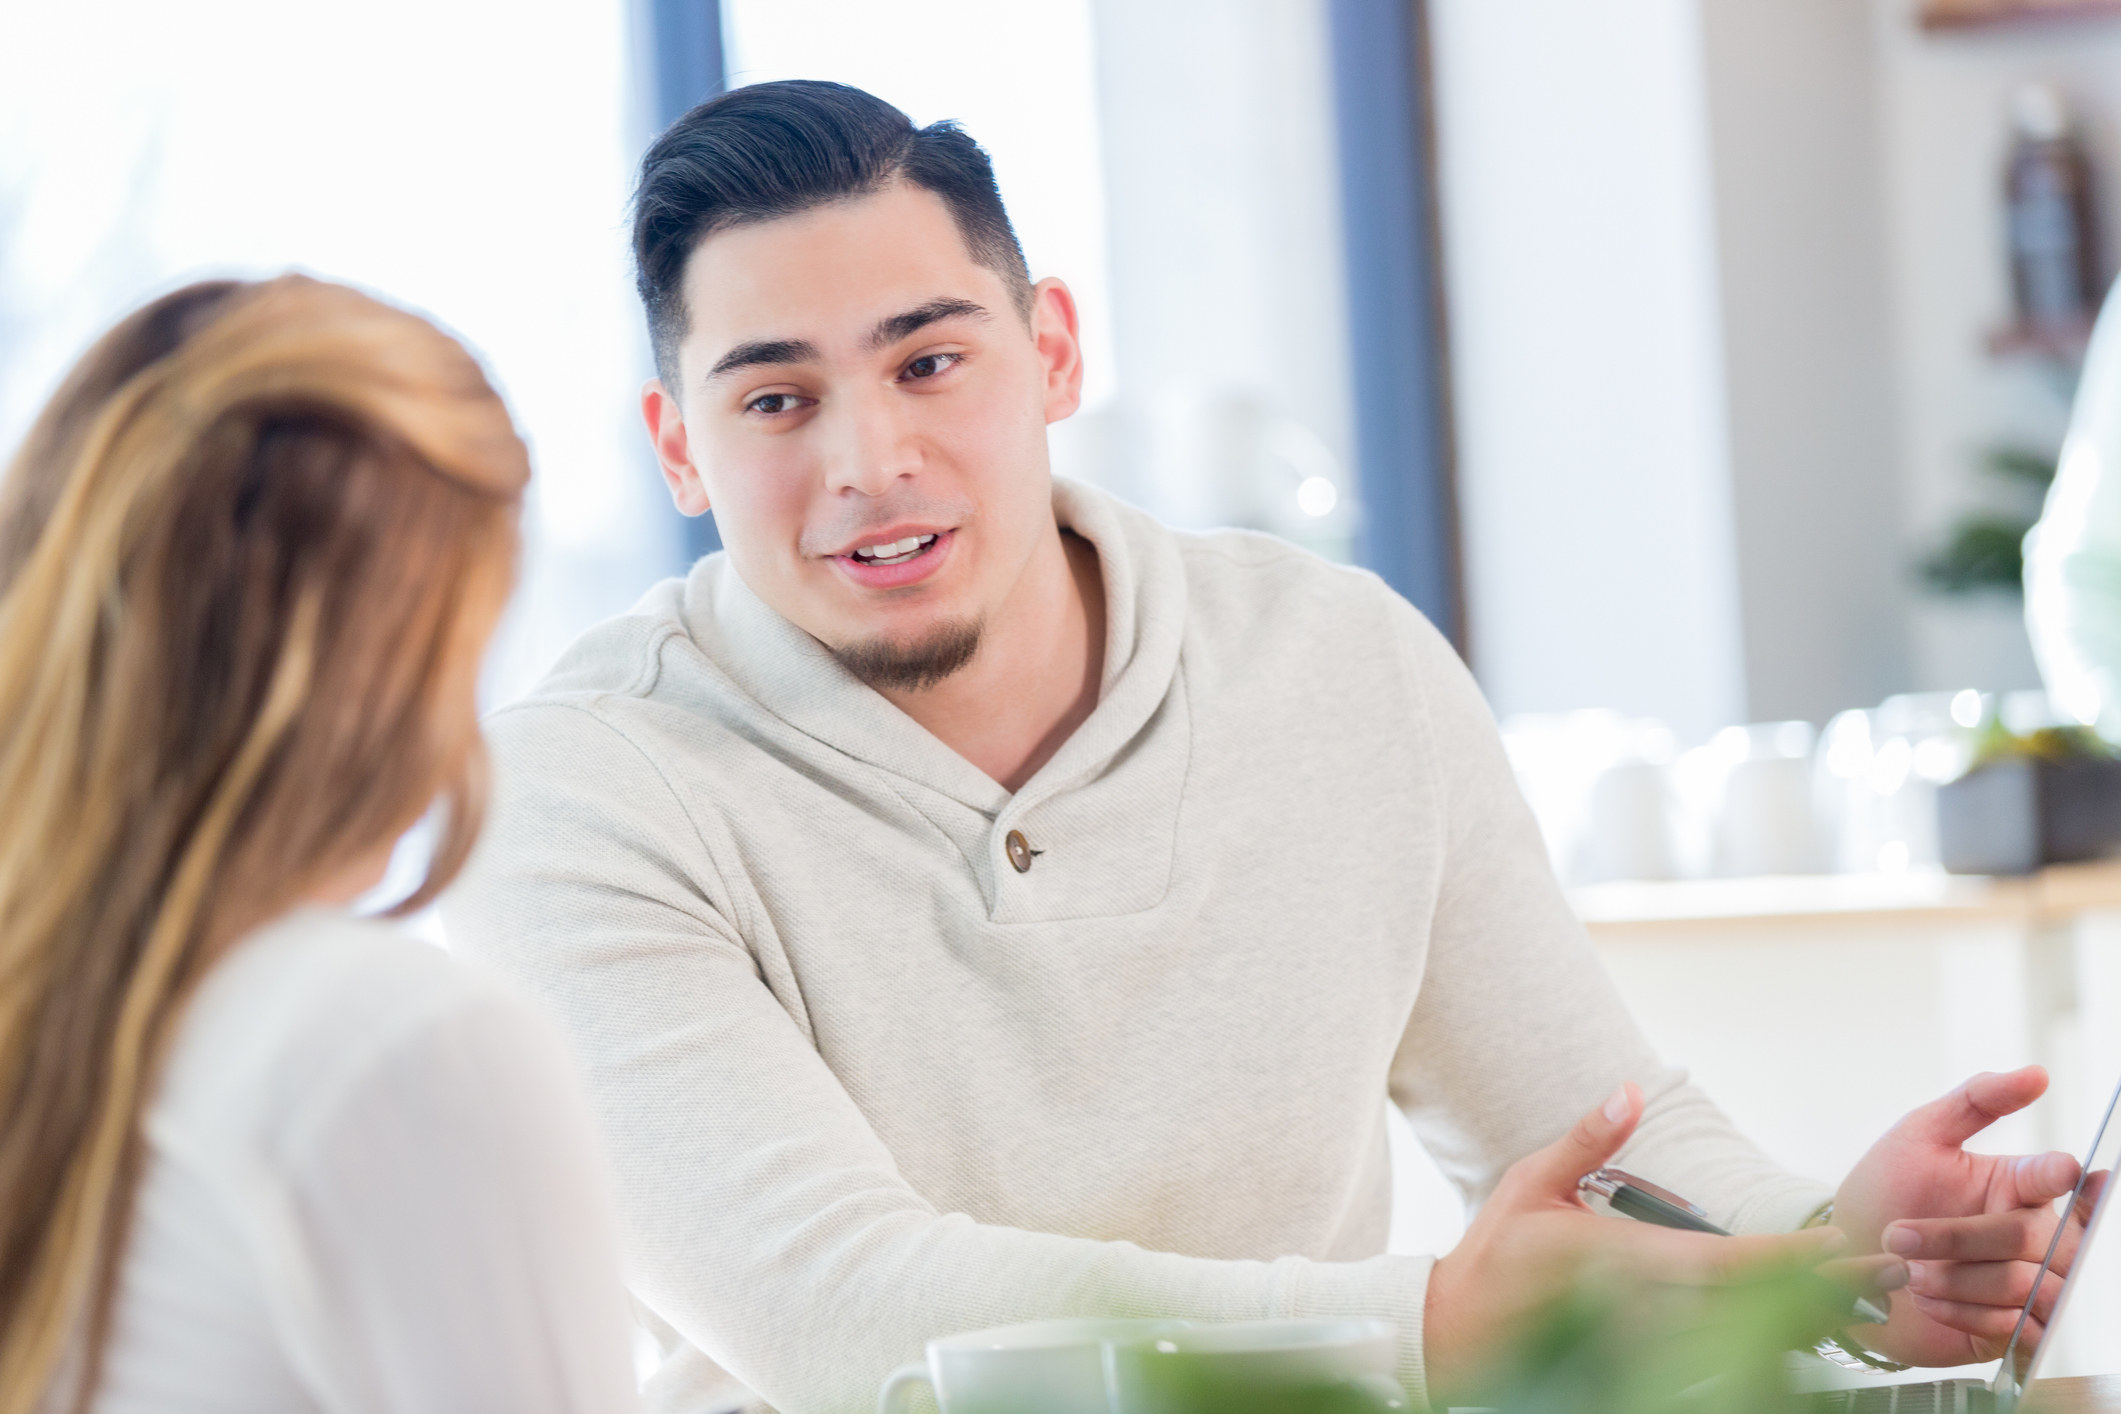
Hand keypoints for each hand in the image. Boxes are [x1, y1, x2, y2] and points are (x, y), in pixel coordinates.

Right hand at [1424, 1082, 1889, 1403]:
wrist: (1456, 1332)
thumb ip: (1585, 1138)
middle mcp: (1646, 1306)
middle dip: (1819, 1289)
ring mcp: (1647, 1340)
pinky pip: (1714, 1356)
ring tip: (1865, 1299)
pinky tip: (1802, 1331)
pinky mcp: (1642, 1362)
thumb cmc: (1493, 1255)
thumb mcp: (1531, 1182)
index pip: (1723, 1261)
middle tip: (1886, 1273)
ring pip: (1741, 1336)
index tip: (1838, 1249)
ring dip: (1805, 1318)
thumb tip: (1628, 1089)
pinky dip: (1762, 1344)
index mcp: (1624, 1258)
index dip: (1787, 1258)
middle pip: (1752, 1304)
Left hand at [1832, 1067, 2084, 1365]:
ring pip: (2022, 1286)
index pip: (2052, 1178)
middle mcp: (2032, 1235)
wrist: (1846, 1262)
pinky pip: (2012, 1327)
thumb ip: (1973, 1101)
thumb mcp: (1917, 1137)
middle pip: (2028, 1238)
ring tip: (1906, 1271)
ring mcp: (2026, 1284)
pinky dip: (1959, 1312)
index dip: (2057, 1175)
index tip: (2060, 1171)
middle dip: (1955, 1238)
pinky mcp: (2012, 1330)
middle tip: (1896, 1236)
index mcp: (2016, 1185)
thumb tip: (2036, 1074)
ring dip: (1951, 1278)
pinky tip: (1924, 1298)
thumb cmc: (1885, 1193)